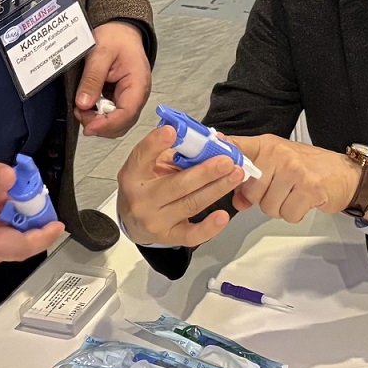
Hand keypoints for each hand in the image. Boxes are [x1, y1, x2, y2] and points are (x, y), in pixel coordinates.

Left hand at [75, 21, 151, 137]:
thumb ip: (92, 78)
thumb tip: (83, 103)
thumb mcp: (100, 52)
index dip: (106, 124)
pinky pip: (112, 115)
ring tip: (81, 108)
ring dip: (98, 121)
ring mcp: (130, 98)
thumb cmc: (116, 37)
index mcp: (138, 83)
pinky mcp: (121, 99)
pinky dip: (98, 115)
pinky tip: (86, 106)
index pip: (127, 113)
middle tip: (79, 112)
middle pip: (122, 123)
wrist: (121, 30)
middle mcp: (138, 95)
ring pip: (117, 123)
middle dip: (100, 124)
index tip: (88, 127)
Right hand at [116, 123, 242, 248]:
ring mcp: (155, 220)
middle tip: (227, 161)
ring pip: (191, 204)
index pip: (142, 156)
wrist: (132, 220)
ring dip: (217, 189)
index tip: (172, 131)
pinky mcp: (169, 237)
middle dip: (206, 172)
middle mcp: (142, 198)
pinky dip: (209, 227)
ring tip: (236, 176)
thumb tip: (203, 141)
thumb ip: (171, 152)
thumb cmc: (145, 185)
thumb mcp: (149, 165)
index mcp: (133, 174)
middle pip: (177, 184)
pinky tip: (223, 216)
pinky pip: (192, 235)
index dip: (156, 143)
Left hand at [230, 134, 360, 223]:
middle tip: (279, 191)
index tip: (211, 162)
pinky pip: (288, 214)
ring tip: (292, 195)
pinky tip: (303, 202)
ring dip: (279, 208)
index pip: (237, 147)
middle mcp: (278, 154)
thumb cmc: (308, 169)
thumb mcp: (278, 167)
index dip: (222, 157)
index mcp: (267, 145)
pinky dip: (294, 214)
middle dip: (261, 199)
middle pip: (251, 190)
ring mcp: (294, 170)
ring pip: (268, 206)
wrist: (345, 174)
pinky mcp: (310, 188)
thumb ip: (253, 181)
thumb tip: (236, 202)